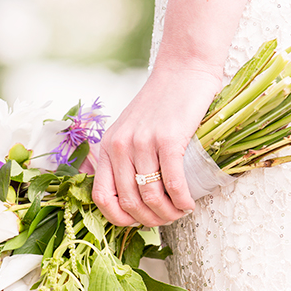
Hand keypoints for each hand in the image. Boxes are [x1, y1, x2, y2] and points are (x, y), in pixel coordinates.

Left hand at [92, 66, 222, 226]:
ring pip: (150, 197)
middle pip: (129, 202)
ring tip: (180, 212)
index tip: (139, 221)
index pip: (101, 197)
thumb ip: (126, 156)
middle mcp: (120, 146)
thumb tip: (134, 197)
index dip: (119, 218)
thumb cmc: (162, 103)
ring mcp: (142, 143)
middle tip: (168, 219)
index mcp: (108, 147)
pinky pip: (172, 184)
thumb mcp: (132, 128)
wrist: (184, 70)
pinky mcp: (168, 139)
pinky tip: (189, 203)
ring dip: (168, 214)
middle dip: (150, 220)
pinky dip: (182, 200)